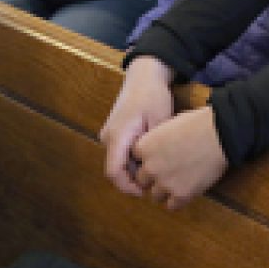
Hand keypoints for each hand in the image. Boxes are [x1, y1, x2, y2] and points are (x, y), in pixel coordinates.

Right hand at [100, 57, 174, 195]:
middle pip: (116, 170)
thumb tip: (160, 170)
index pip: (114, 173)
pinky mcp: (115, 133)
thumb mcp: (160, 121)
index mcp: (117, 136)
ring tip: (156, 169)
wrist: (144, 75)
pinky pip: (120, 153)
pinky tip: (151, 157)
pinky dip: (133, 159)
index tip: (145, 193)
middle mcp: (108, 137)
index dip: (128, 188)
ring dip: (134, 169)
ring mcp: (109, 134)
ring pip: (118, 162)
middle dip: (133, 180)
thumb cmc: (153, 95)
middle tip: (156, 183)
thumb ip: (156, 147)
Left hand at [132, 105, 229, 210]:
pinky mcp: (182, 195)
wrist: (222, 134)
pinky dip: (178, 199)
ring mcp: (165, 183)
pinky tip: (187, 189)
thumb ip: (157, 140)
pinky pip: (172, 205)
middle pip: (142, 180)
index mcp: (145, 147)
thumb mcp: (170, 124)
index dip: (147, 159)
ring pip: (155, 195)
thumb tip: (156, 148)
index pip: (135, 160)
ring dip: (165, 190)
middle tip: (169, 170)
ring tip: (179, 180)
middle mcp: (150, 167)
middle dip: (153, 176)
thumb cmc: (199, 123)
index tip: (158, 157)